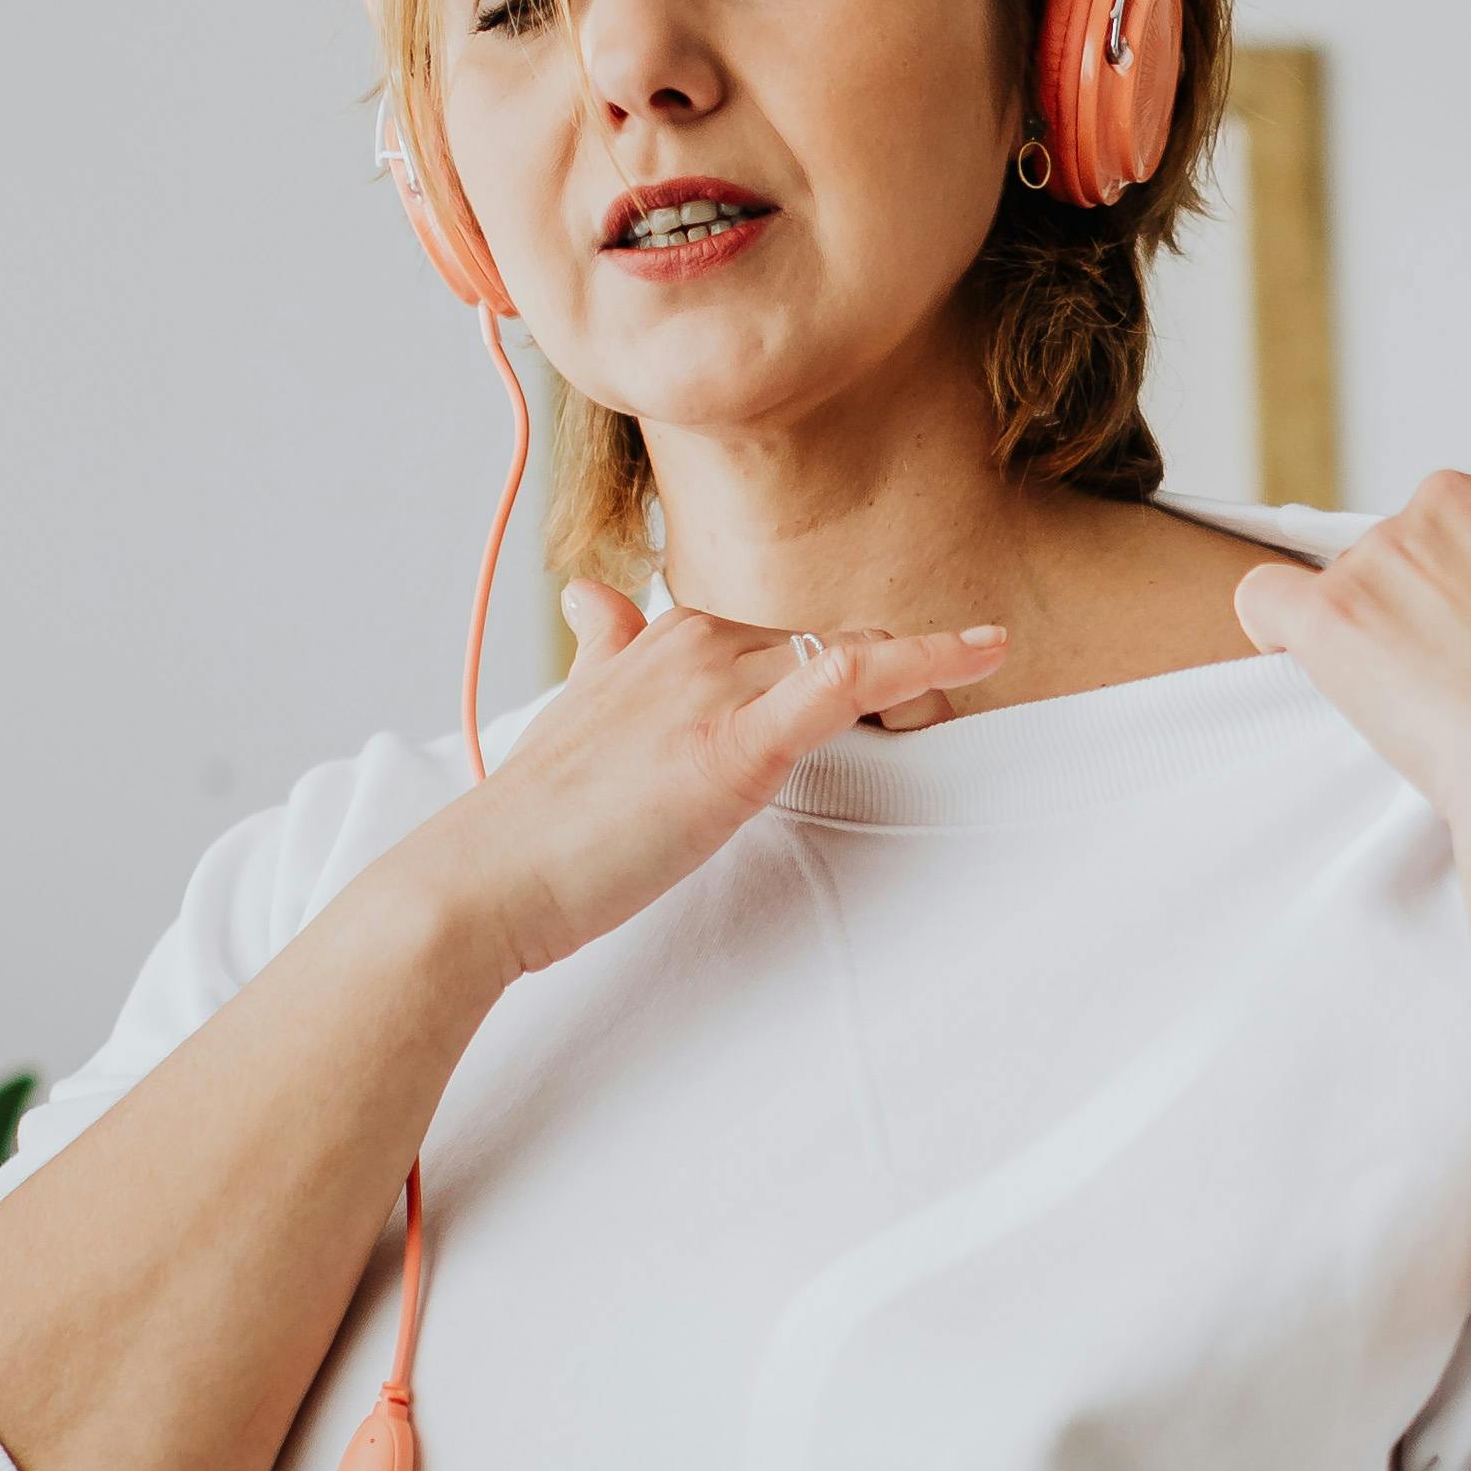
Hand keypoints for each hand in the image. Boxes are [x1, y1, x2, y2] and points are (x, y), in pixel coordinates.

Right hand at [430, 580, 1005, 983]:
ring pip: (849, 657)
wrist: (486, 874)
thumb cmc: (535, 818)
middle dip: (893, 671)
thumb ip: (604, 650)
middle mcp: (695, 645)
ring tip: (972, 683)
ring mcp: (716, 690)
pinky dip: (924, 660)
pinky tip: (984, 654)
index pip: (781, 639)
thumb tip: (592, 595)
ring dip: (921, 672)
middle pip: (826, 646)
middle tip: (943, 702)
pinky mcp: (735, 746)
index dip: (842, 664)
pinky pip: (848, 681)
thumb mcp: (575, 711)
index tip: (894, 682)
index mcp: (663, 637)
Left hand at [1235, 456, 1470, 825]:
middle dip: (1443, 594)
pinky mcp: (1332, 615)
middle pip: (1426, 535)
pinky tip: (1306, 660)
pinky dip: (1279, 627)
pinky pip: (1268, 599)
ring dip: (1382, 625)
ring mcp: (1387, 553)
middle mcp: (1456, 498)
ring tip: (1431, 699)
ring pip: (1361, 575)